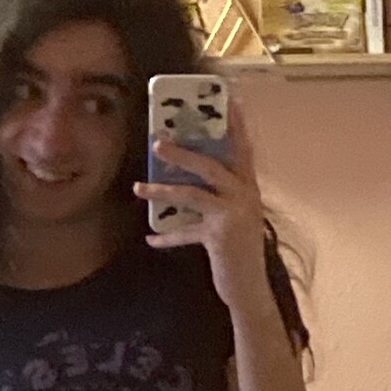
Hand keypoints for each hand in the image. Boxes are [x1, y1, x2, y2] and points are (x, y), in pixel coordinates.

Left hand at [134, 98, 274, 319]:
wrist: (251, 290)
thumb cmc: (240, 252)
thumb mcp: (236, 219)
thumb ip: (221, 197)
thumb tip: (187, 179)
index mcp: (249, 189)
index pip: (243, 149)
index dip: (236, 125)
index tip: (230, 100)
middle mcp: (244, 197)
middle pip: (210, 165)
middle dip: (182, 152)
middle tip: (157, 141)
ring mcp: (233, 216)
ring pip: (192, 193)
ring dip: (162, 189)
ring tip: (139, 186)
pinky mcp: (220, 238)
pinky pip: (186, 232)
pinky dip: (167, 237)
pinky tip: (151, 239)